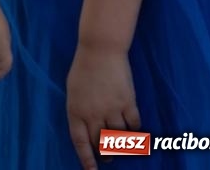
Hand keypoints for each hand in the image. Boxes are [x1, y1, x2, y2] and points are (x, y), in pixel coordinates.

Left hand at [66, 45, 138, 169]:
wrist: (100, 51)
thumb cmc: (83, 69)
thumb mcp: (73, 91)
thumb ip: (80, 110)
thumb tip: (87, 128)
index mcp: (75, 110)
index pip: (80, 142)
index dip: (86, 159)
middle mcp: (93, 113)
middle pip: (100, 142)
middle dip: (105, 154)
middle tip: (108, 160)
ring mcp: (111, 109)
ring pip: (118, 137)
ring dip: (121, 146)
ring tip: (121, 149)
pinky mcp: (128, 103)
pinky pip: (133, 125)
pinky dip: (135, 131)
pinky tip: (135, 133)